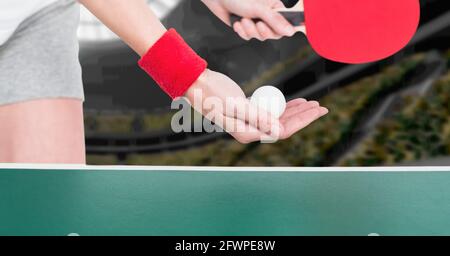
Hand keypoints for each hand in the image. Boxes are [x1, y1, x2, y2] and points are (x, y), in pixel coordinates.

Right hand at [185, 69, 327, 143]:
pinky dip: (283, 106)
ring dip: (295, 111)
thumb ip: (258, 117)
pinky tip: (296, 101)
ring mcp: (248, 120)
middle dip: (303, 116)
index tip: (316, 110)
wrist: (195, 82)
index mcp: (247, 132)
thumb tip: (280, 131)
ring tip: (312, 103)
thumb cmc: (212, 93)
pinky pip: (270, 110)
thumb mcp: (236, 104)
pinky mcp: (247, 110)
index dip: (302, 121)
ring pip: (278, 118)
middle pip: (283, 126)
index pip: (282, 131)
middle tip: (322, 107)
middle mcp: (249, 129)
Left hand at [201, 0, 296, 40]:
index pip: (285, 24)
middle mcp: (267, 15)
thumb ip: (275, 20)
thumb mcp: (259, 8)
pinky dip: (241, 31)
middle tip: (257, 24)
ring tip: (244, 19)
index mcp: (275, 7)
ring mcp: (256, 22)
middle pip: (273, 34)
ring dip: (249, 30)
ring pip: (259, 36)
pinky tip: (237, 22)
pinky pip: (248, 37)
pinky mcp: (246, 27)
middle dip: (262, 31)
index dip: (281, 30)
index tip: (277, 31)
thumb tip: (290, 30)